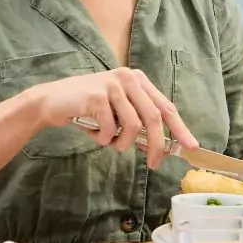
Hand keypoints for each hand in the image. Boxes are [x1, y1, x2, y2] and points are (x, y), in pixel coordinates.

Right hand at [30, 68, 198, 168]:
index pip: (166, 106)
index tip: (191, 147)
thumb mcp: (117, 113)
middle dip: (156, 145)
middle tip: (155, 164)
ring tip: (109, 142)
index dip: (179, 128)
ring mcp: (113, 85)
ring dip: (122, 143)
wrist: (51, 102)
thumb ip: (139, 124)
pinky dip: (104, 139)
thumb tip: (162, 147)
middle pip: (154, 117)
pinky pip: (111, 129)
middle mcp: (128, 78)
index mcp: (138, 80)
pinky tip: (93, 133)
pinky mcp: (97, 96)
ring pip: (133, 126)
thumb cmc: (87, 110)